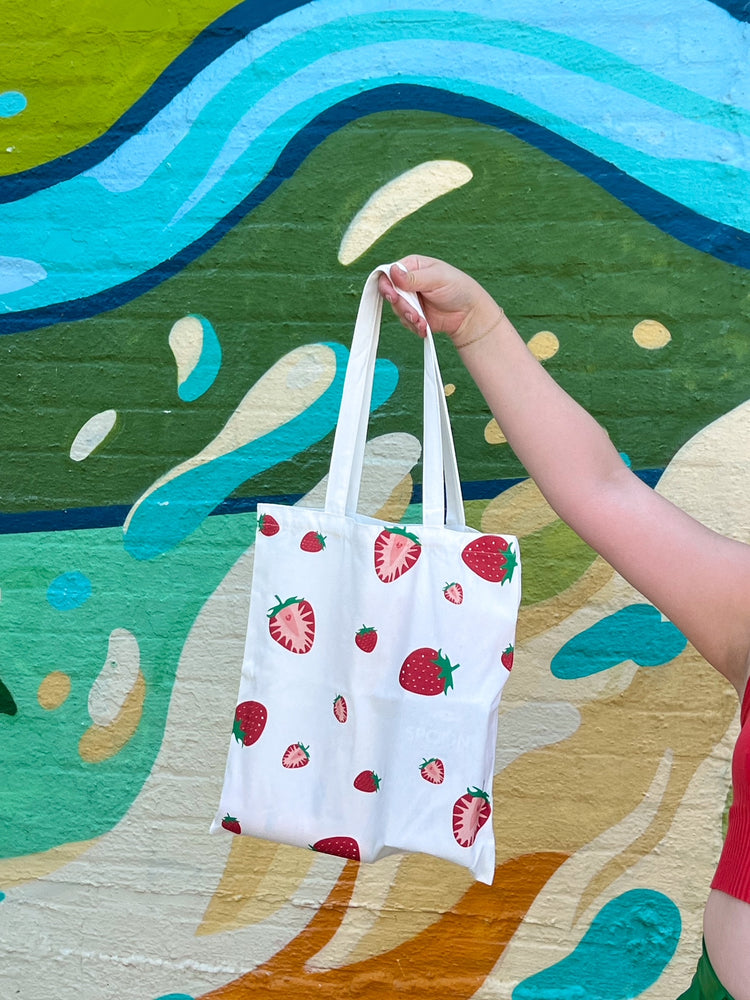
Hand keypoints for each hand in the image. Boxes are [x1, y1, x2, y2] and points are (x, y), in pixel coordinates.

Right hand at [377, 254, 502, 347]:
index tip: (392, 296)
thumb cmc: (458, 289)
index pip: (388, 272)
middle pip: (390, 293)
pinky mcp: (413, 315)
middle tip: (413, 313)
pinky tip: (425, 326)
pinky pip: (404, 322)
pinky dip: (414, 326)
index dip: (386, 285)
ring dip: (409, 318)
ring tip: (423, 321)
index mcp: (412, 266)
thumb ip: (413, 277)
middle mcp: (408, 282)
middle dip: (401, 306)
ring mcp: (410, 299)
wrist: (469, 314)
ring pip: (396, 310)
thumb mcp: (437, 279)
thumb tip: (392, 271)